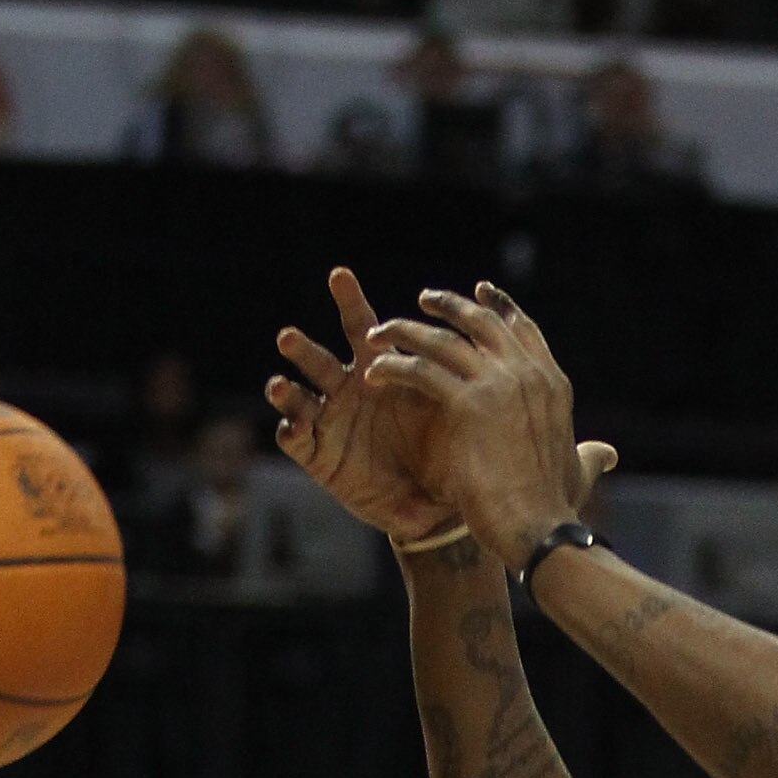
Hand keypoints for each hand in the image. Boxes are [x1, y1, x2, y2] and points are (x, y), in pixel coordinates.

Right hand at [265, 268, 465, 543]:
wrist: (438, 503)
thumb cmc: (446, 448)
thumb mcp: (456, 408)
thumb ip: (461, 374)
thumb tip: (499, 325)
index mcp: (379, 371)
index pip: (363, 329)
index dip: (350, 301)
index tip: (340, 274)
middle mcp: (347, 391)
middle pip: (319, 359)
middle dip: (301, 348)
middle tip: (287, 337)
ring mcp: (329, 422)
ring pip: (299, 398)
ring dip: (287, 391)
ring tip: (278, 386)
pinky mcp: (318, 455)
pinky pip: (297, 441)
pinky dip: (292, 432)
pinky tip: (292, 427)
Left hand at [369, 285, 609, 563]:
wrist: (540, 527)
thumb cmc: (556, 506)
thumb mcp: (578, 468)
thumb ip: (589, 454)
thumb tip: (607, 454)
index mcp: (552, 383)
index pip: (522, 328)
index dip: (499, 306)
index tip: (479, 292)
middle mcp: (528, 374)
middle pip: (481, 322)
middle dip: (449, 305)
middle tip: (424, 300)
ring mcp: (499, 385)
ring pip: (442, 340)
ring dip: (407, 331)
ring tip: (380, 332)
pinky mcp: (468, 404)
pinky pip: (421, 370)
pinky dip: (394, 367)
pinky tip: (374, 372)